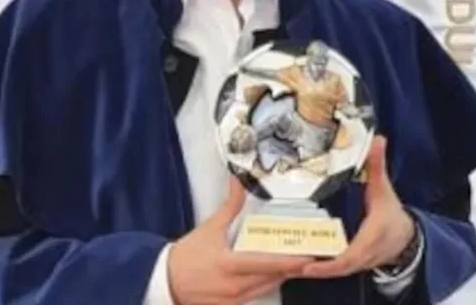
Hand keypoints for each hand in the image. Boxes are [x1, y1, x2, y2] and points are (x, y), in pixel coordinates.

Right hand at [168, 179, 313, 304]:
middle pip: (272, 278)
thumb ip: (230, 206)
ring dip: (280, 276)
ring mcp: (232, 300)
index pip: (266, 264)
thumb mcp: (210, 228)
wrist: (166, 281)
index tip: (308, 256)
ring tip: (294, 263)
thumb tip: (238, 183)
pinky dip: (266, 285)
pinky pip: (256, 296)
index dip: (290, 262)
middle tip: (309, 255)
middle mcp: (233, 286)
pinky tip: (271, 274)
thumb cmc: (187, 256)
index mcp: (228, 265)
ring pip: (267, 288)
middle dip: (291, 267)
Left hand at [300, 136, 415, 277]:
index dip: (333, 263)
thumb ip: (377, 165)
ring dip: (319, 271)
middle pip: (341, 268)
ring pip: (338, 272)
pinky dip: (324, 270)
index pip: (352, 255)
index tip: (313, 265)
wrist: (406, 237)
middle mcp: (365, 254)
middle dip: (320, 270)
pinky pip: (338, 270)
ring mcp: (360, 262)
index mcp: (371, 236)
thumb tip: (377, 139)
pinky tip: (304, 266)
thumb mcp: (383, 188)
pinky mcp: (355, 264)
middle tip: (296, 267)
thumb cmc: (391, 213)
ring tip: (294, 267)